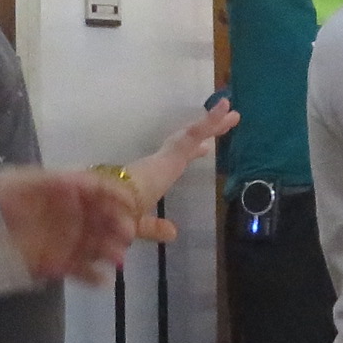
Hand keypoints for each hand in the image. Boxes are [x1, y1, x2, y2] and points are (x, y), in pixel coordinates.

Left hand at [0, 167, 146, 284]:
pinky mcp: (59, 263)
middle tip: (127, 235)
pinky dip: (93, 277)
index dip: (118, 198)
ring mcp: (69, 241)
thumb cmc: (7, 194)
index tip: (131, 205)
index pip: (104, 193)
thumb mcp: (33, 179)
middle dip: (120, 227)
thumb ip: (65, 180)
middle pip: (105, 221)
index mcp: (74, 192)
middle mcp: (77, 216)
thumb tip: (95, 183)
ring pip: (98, 246)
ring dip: (110, 252)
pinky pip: (81, 271)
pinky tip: (105, 281)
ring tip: (117, 259)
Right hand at [115, 103, 242, 241]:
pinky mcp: (173, 153)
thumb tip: (172, 234)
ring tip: (230, 108)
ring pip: (195, 135)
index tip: (206, 148)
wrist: (112, 209)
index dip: (192, 153)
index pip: (177, 161)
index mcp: (155, 176)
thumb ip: (154, 227)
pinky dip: (210, 120)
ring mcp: (168, 155)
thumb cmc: (118, 215)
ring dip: (213, 123)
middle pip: (190, 144)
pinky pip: (195, 133)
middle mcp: (162, 162)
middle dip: (209, 132)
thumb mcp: (139, 223)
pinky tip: (224, 108)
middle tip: (228, 119)